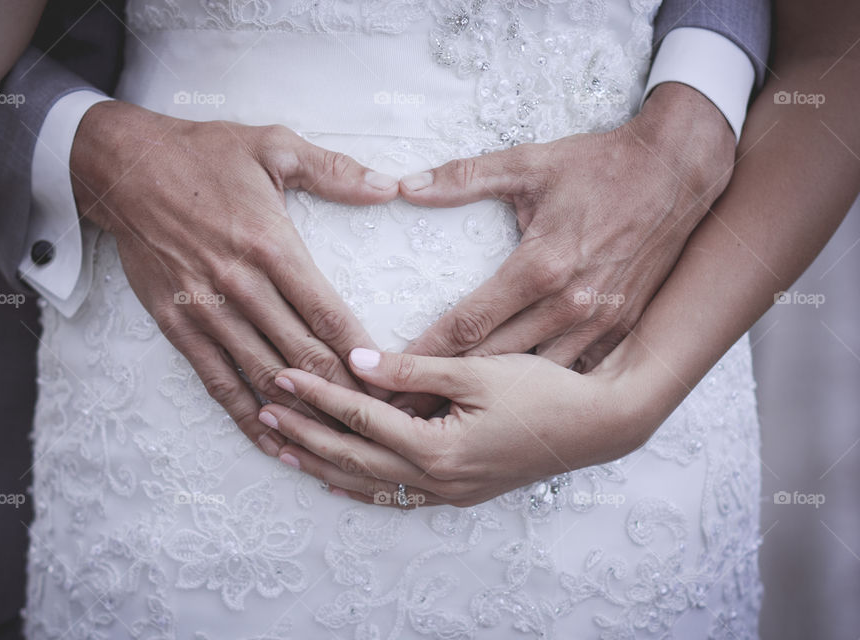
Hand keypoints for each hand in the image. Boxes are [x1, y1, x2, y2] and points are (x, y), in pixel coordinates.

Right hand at [70, 101, 399, 455]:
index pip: (328, 314)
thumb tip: (389, 186)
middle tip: (378, 422)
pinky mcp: (177, 325)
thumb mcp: (273, 145)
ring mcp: (206, 310)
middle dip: (344, 393)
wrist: (124, 167)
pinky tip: (274, 441)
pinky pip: (217, 382)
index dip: (362, 354)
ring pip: (263, 376)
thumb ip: (335, 171)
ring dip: (302, 413)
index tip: (390, 381)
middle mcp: (240, 284)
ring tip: (338, 441)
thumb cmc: (203, 155)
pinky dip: (247, 417)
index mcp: (272, 244)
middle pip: (303, 354)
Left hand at [257, 348, 646, 507]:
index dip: (318, 396)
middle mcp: (436, 480)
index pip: (360, 418)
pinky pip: (394, 496)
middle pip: (352, 458)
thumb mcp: (478, 371)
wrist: (598, 426)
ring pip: (368, 484)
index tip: (283, 376)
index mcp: (437, 448)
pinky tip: (338, 479)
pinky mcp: (458, 493)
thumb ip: (413, 370)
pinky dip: (359, 486)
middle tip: (263, 414)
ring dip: (322, 465)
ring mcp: (447, 493)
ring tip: (282, 449)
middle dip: (304, 435)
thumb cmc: (544, 392)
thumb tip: (357, 360)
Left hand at [393, 83, 734, 414]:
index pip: (468, 323)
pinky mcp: (619, 330)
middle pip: (493, 362)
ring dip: (489, 401)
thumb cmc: (603, 166)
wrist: (680, 173)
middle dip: (446, 390)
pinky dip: (537, 391)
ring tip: (445, 424)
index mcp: (540, 266)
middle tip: (403, 412)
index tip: (389, 374)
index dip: (425, 352)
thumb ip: (464, 178)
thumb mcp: (530, 163)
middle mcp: (569, 305)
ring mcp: (598, 323)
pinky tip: (509, 409)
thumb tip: (405, 186)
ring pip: (530, 376)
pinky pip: (570, 372)